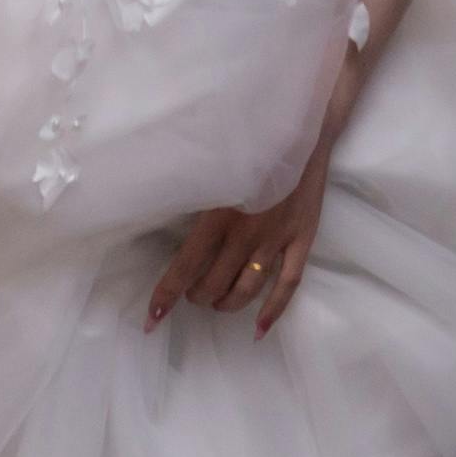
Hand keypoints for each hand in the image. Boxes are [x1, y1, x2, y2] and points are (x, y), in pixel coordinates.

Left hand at [146, 158, 329, 331]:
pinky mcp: (302, 240)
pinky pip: (288, 285)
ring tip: (216, 303)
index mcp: (219, 215)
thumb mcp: (213, 165)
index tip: (152, 317)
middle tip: (192, 293)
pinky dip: (272, 312)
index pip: (186, 266)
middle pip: (215, 283)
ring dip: (226, 303)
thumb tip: (159, 204)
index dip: (167, 294)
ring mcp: (277, 239)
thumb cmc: (251, 142)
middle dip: (197, 296)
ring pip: (247, 289)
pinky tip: (258, 330)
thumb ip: (192, 192)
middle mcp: (247, 233)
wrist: (303, 127)